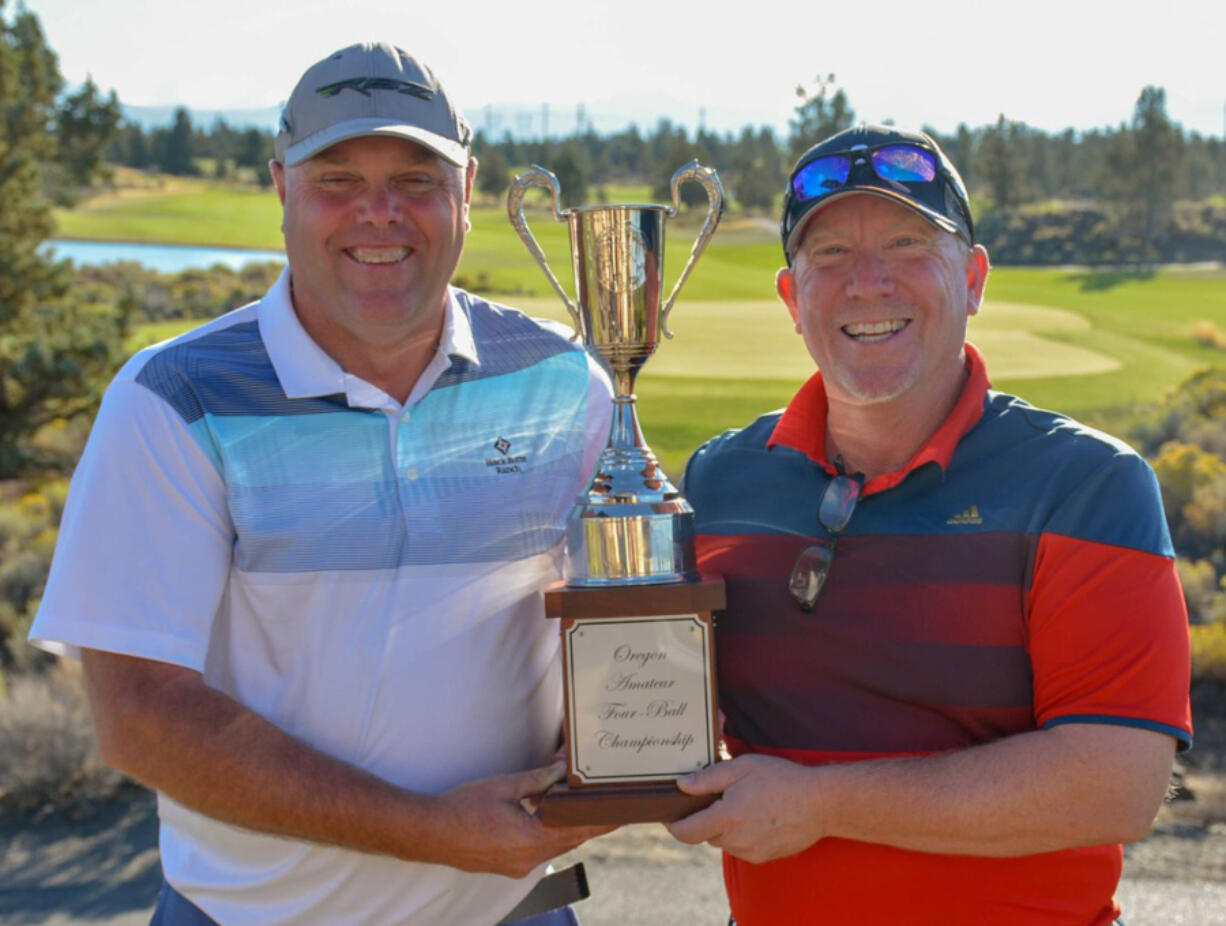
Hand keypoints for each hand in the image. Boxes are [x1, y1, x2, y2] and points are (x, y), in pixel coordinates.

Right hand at [426, 762, 614, 876]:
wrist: (429, 833)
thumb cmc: (463, 808)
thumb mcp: (504, 786)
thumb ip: (537, 780)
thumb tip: (562, 772)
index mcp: (532, 839)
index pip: (580, 828)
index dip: (604, 819)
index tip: (624, 811)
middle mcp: (530, 858)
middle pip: (572, 838)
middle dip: (590, 820)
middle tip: (607, 803)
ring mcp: (519, 866)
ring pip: (557, 844)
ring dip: (569, 826)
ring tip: (580, 805)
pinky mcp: (510, 866)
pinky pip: (541, 849)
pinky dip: (551, 833)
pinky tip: (549, 816)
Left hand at [666, 754, 824, 863]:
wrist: (821, 803)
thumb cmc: (782, 779)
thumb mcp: (743, 767)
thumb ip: (709, 778)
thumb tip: (681, 786)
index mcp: (727, 818)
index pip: (686, 832)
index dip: (673, 824)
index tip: (670, 815)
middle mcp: (736, 840)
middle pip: (704, 835)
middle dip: (705, 818)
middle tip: (719, 797)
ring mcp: (751, 852)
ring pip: (723, 841)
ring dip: (725, 826)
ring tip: (743, 803)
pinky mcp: (763, 857)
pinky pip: (741, 847)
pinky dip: (741, 834)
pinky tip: (757, 815)